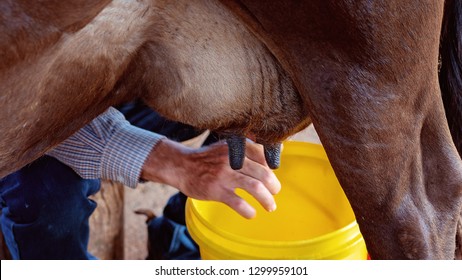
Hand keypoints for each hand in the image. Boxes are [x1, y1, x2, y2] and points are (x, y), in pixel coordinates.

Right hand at [141, 138, 280, 217]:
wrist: (182, 166)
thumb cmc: (209, 158)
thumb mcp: (227, 146)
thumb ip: (251, 147)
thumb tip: (279, 150)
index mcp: (237, 146)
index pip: (264, 154)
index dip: (271, 167)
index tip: (270, 175)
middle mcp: (232, 159)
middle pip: (263, 173)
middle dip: (274, 186)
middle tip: (275, 192)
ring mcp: (224, 175)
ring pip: (255, 187)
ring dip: (267, 200)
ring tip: (270, 206)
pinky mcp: (216, 190)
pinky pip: (238, 203)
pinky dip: (248, 210)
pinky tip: (250, 213)